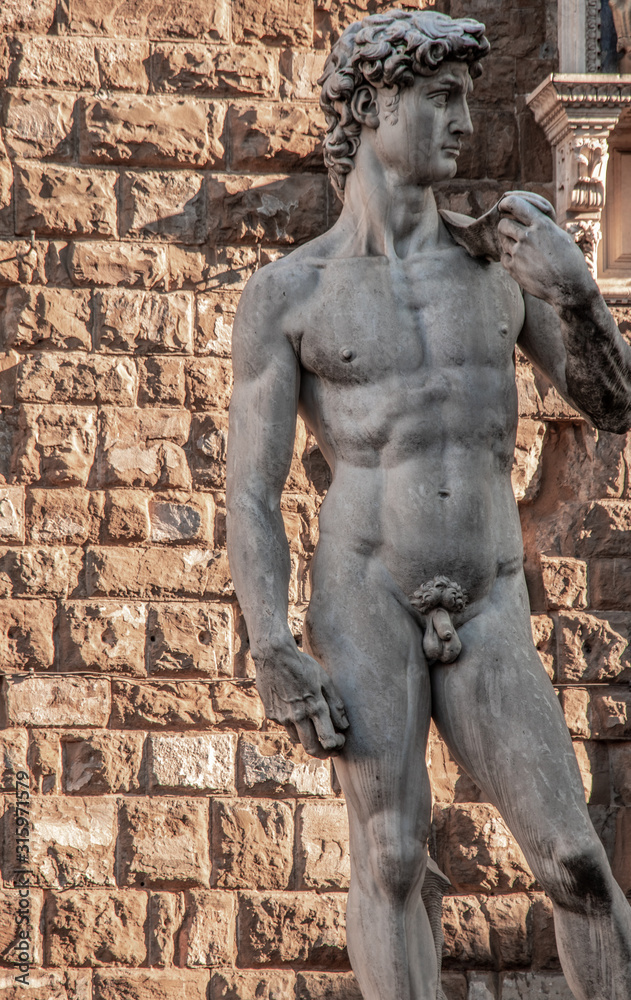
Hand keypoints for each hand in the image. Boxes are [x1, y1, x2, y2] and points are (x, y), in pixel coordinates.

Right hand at [255, 643, 348, 758]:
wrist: (274, 656)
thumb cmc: (303, 665)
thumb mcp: (324, 680)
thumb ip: (335, 704)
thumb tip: (344, 725)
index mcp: (315, 707)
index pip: (328, 740)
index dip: (337, 745)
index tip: (340, 740)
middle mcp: (298, 716)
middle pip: (312, 748)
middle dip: (324, 753)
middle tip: (330, 749)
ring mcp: (283, 717)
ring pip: (298, 740)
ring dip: (308, 739)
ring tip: (314, 729)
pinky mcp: (272, 714)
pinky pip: (286, 726)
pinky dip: (294, 725)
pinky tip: (296, 710)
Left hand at [497, 192, 596, 307]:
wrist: (569, 288)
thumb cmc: (569, 261)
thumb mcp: (560, 236)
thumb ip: (543, 225)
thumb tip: (531, 216)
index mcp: (542, 225)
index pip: (516, 204)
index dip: (507, 204)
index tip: (504, 206)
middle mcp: (528, 237)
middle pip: (503, 224)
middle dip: (506, 226)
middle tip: (513, 231)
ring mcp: (518, 253)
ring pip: (502, 241)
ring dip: (508, 242)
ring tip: (523, 249)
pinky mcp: (513, 269)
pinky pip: (503, 257)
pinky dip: (510, 258)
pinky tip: (522, 262)